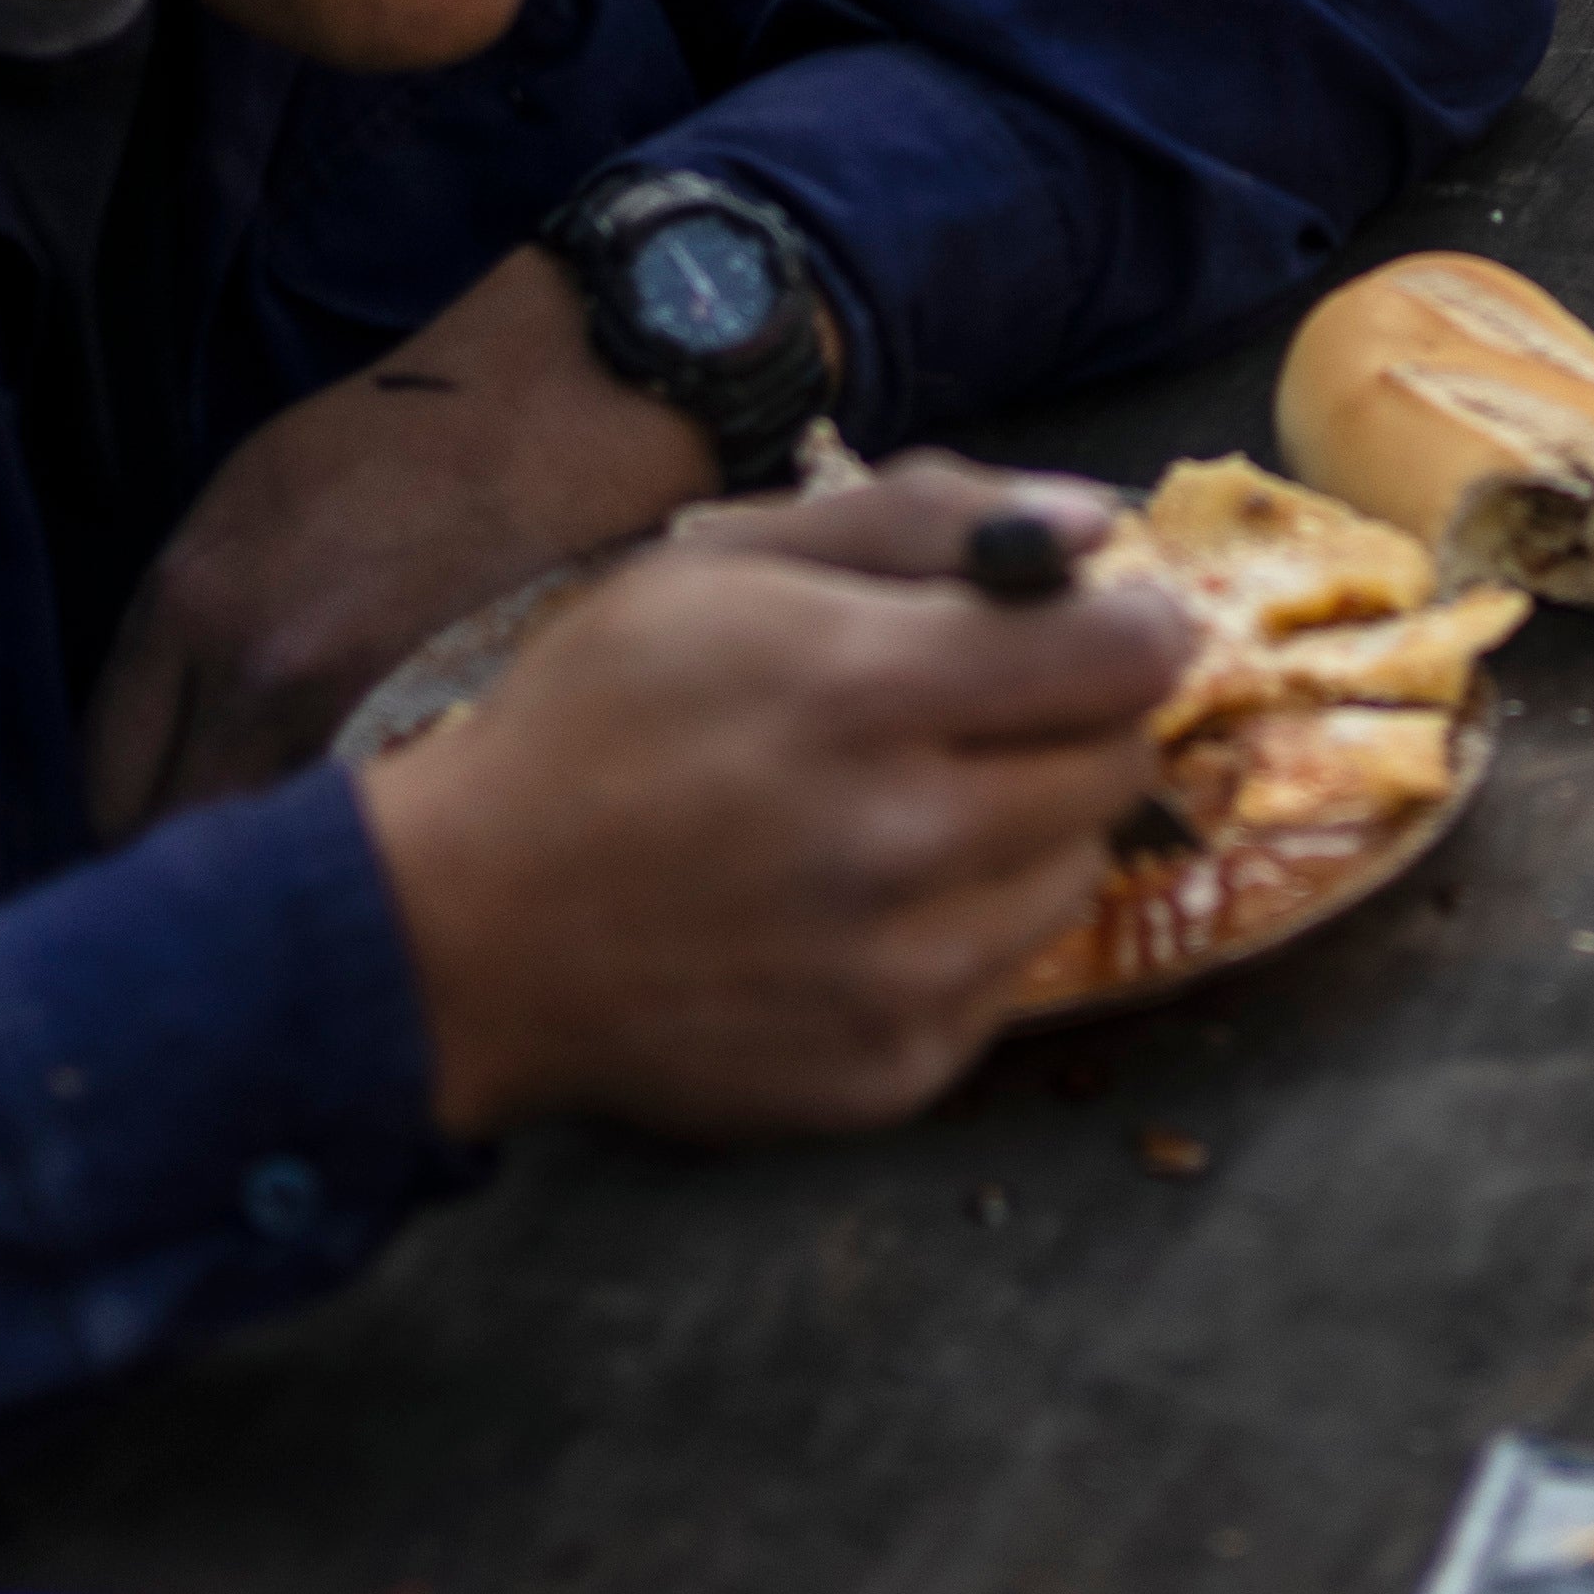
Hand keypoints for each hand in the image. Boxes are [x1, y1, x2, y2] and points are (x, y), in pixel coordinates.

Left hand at [87, 246, 730, 832]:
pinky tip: (376, 818)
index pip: (106, 776)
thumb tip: (159, 726)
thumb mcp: (244, 501)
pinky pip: (354, 817)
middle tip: (220, 866)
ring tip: (300, 853)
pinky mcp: (424, 724)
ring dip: (273, 855)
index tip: (146, 834)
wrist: (540, 411)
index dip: (121, 816)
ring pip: (265, 841)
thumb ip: (187, 620)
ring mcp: (337, 701)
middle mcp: (241, 664)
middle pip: (169, 833)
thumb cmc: (396, 441)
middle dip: (185, 857)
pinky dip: (354, 832)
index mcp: (184, 598)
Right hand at [358, 471, 1198, 1140]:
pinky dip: (964, 932)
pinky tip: (859, 907)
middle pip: (1117, 763)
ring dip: (1022, 828)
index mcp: (863, 691)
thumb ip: (922, 519)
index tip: (1094, 622)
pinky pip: (1008, 979)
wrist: (464, 934)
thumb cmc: (594, 722)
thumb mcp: (726, 565)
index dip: (1128, 622)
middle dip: (1073, 719)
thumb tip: (1098, 527)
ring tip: (900, 810)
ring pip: (1076, 871)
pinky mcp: (889, 1073)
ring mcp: (900, 976)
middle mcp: (902, 842)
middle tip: (973, 714)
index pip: (1124, 654)